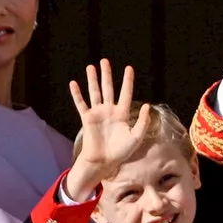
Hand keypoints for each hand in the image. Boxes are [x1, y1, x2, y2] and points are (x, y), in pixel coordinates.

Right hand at [66, 60, 151, 197]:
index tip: (129, 68)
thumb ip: (143, 122)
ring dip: (92, 80)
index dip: (127, 81)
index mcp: (122, 114)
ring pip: (95, 92)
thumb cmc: (121, 151)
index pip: (125, 93)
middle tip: (105, 61)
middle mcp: (109, 111)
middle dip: (107, 75)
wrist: (104, 161)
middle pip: (108, 88)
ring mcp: (98, 113)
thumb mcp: (136, 137)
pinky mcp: (87, 119)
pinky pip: (81, 104)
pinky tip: (74, 83)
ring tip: (91, 67)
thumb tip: (148, 105)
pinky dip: (77, 94)